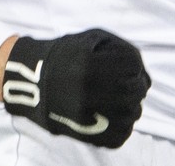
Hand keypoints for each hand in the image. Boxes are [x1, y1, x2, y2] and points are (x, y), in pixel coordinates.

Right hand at [0, 29, 150, 148]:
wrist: (30, 82)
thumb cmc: (67, 55)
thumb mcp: (93, 38)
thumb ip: (123, 50)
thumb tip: (144, 76)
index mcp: (88, 64)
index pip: (132, 64)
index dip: (134, 65)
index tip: (126, 67)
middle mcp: (86, 91)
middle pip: (134, 91)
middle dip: (136, 86)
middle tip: (128, 85)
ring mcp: (84, 116)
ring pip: (131, 114)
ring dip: (131, 105)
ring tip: (120, 100)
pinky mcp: (85, 134)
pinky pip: (120, 135)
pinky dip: (123, 125)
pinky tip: (114, 114)